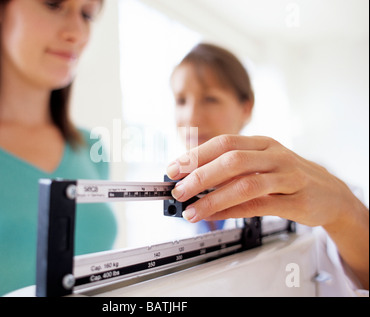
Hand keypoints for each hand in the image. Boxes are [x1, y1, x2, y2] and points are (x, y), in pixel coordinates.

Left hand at [166, 134, 355, 227]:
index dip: (196, 155)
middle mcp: (274, 155)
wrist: (331, 193)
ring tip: (192, 211)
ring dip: (213, 198)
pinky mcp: (296, 200)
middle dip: (199, 176)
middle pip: (231, 160)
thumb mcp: (261, 164)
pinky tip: (215, 216)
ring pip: (245, 184)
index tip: (173, 169)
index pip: (223, 143)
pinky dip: (232, 211)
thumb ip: (232, 169)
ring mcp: (287, 176)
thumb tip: (193, 180)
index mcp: (262, 143)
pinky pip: (258, 206)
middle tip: (178, 191)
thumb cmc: (288, 177)